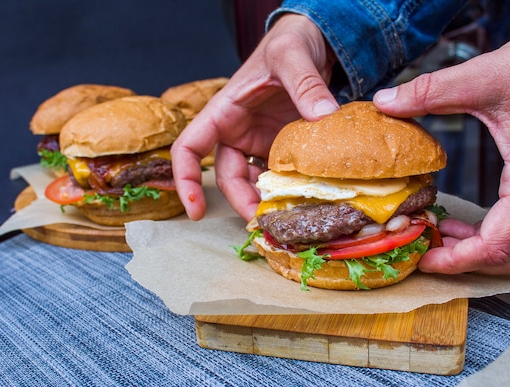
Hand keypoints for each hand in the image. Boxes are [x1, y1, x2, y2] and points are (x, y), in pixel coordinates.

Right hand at [171, 14, 338, 220]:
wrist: (312, 42)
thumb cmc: (290, 43)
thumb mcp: (293, 55)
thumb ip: (305, 84)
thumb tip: (322, 116)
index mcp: (224, 112)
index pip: (189, 148)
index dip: (186, 179)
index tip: (195, 209)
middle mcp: (236, 131)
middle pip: (226, 176)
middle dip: (241, 201)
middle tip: (262, 221)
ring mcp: (258, 141)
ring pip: (252, 181)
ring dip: (264, 200)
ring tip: (285, 215)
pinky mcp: (280, 146)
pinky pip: (277, 174)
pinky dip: (286, 189)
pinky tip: (303, 199)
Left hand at [375, 32, 509, 274]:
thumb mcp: (481, 77)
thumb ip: (429, 92)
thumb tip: (384, 101)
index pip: (495, 248)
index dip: (455, 261)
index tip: (422, 258)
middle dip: (467, 265)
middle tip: (429, 252)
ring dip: (481, 253)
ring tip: (442, 235)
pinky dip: (496, 238)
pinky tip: (467, 223)